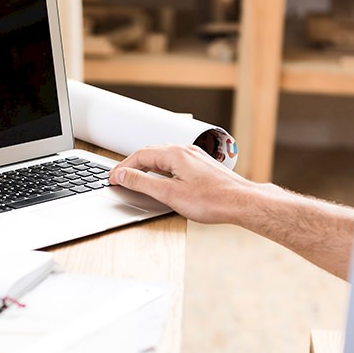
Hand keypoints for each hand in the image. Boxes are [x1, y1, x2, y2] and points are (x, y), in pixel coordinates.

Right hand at [108, 144, 256, 224]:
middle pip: (150, 153)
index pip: (139, 155)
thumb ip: (142, 183)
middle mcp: (184, 150)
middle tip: (119, 178)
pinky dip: (161, 169)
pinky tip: (161, 179)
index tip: (112, 178)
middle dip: (132, 165)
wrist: (242, 202)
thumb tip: (122, 175)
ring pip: (163, 157)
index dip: (122, 168)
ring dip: (146, 166)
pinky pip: (175, 162)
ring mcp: (195, 157)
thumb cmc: (211, 200)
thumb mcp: (169, 194)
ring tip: (135, 178)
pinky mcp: (202, 166)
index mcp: (174, 154)